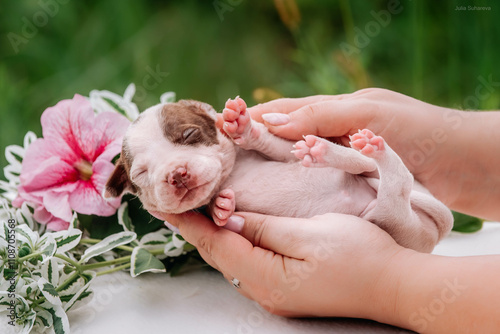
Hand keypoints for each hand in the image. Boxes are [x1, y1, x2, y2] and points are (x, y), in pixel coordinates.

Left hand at [163, 210, 402, 318]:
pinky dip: (233, 241)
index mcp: (265, 276)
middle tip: (174, 201)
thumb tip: (229, 217)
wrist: (396, 285)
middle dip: (194, 226)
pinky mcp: (286, 286)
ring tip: (195, 209)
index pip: (214, 244)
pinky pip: (248, 261)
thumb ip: (264, 227)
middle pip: (218, 253)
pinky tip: (231, 226)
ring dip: (212, 233)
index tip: (163, 203)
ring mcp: (275, 291)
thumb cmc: (359, 256)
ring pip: (231, 258)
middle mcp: (264, 289)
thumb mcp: (310, 233)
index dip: (187, 222)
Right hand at [246, 88, 470, 211]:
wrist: (463, 167)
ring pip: (298, 161)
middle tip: (224, 155)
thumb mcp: (367, 114)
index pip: (286, 111)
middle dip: (255, 142)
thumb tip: (271, 121)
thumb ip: (320, 115)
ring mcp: (343, 158)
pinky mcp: (352, 183)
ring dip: (271, 166)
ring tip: (239, 176)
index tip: (224, 127)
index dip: (256, 118)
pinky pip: (316, 181)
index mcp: (338, 109)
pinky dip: (295, 184)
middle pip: (286, 136)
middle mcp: (336, 133)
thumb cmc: (419, 132)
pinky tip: (277, 193)